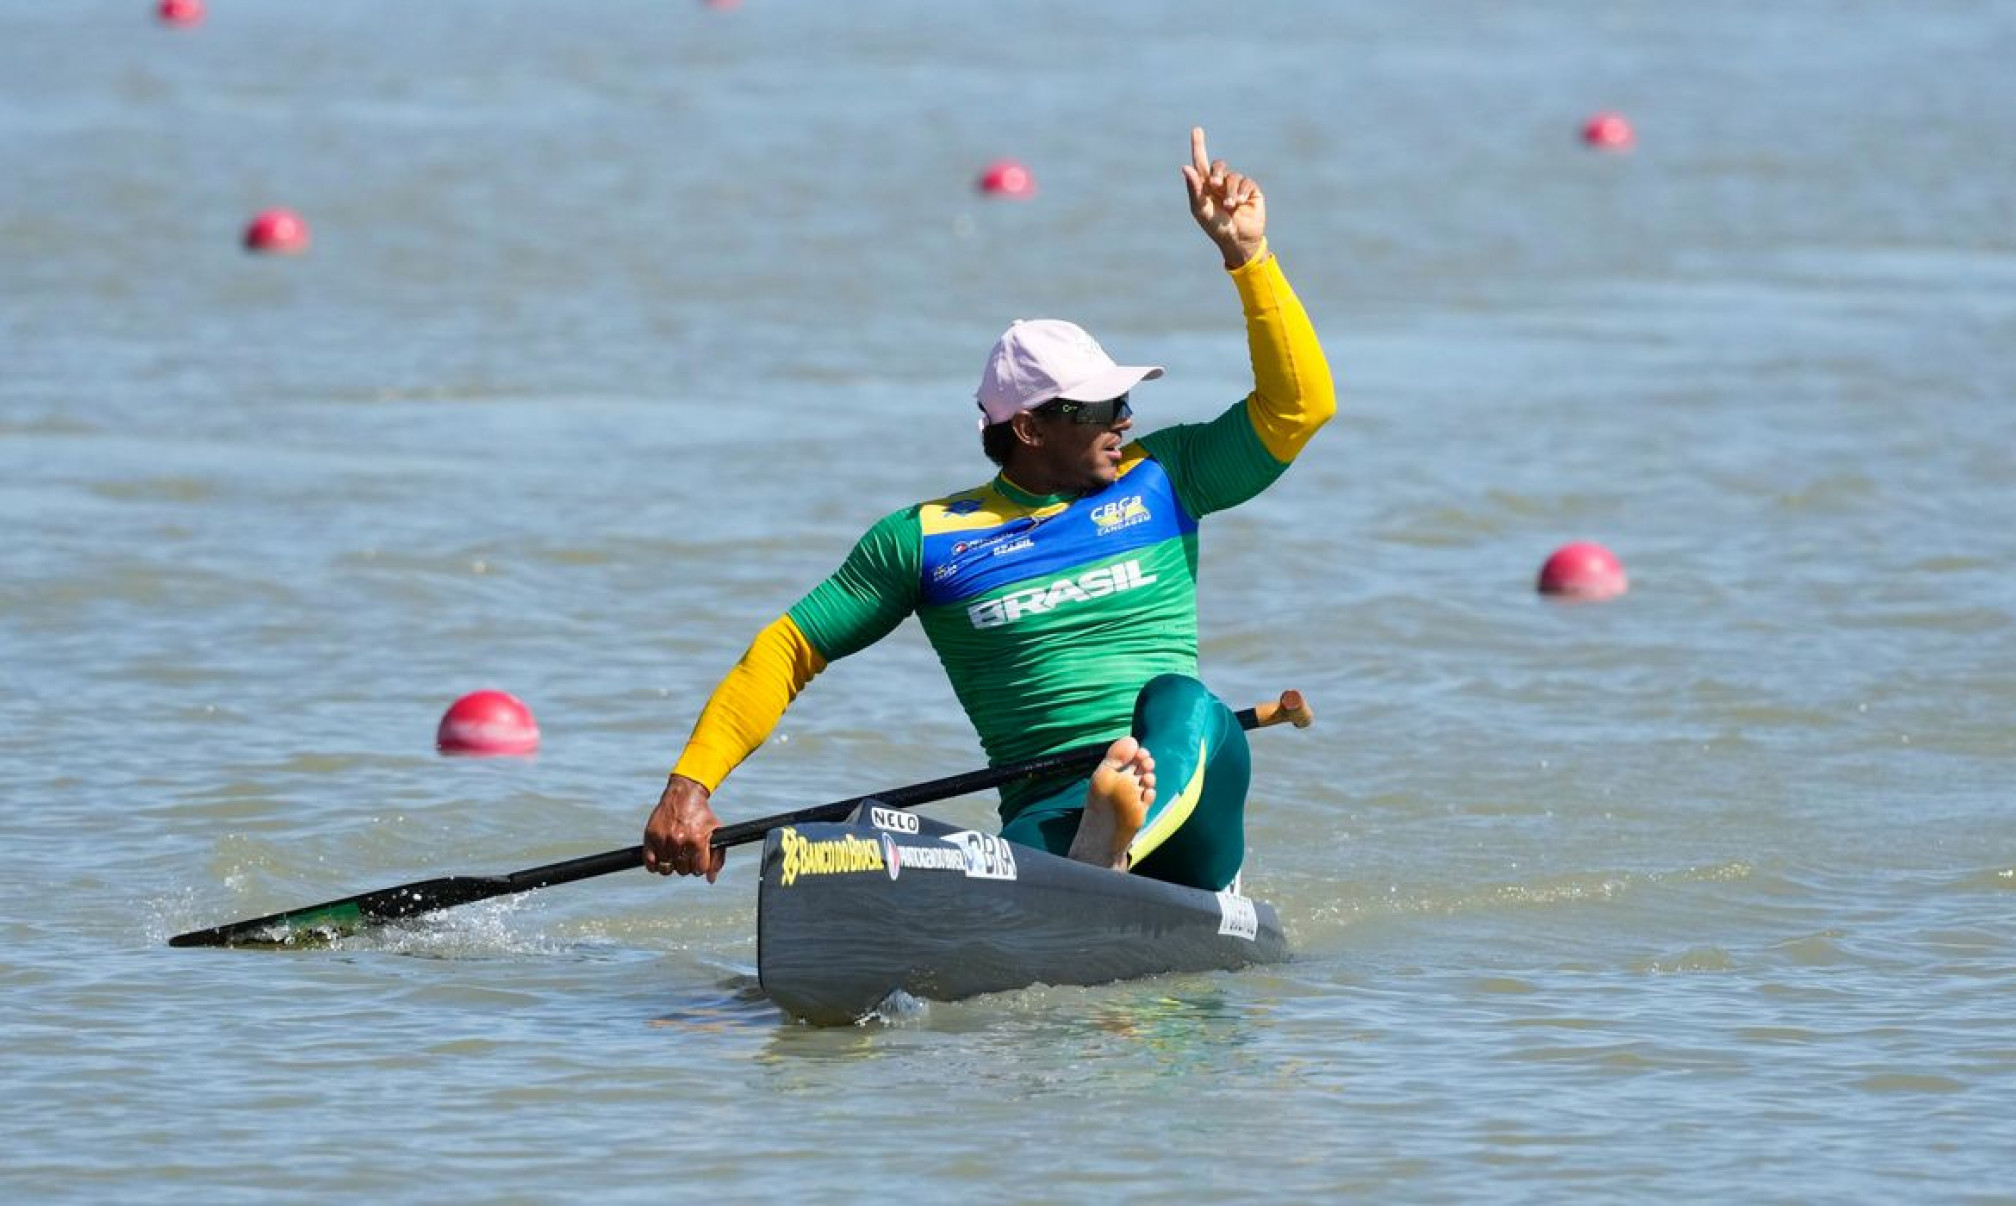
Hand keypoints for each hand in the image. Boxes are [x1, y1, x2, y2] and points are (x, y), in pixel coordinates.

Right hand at [643, 774, 726, 881]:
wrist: (684, 795)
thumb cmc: (702, 816)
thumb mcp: (716, 833)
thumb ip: (717, 857)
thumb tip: (711, 880)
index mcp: (697, 840)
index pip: (699, 870)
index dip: (699, 866)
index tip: (698, 860)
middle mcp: (679, 840)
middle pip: (683, 870)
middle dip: (686, 865)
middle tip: (686, 854)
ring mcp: (663, 838)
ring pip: (666, 869)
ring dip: (671, 865)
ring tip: (675, 856)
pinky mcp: (650, 836)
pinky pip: (650, 863)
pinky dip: (654, 865)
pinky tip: (661, 858)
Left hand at [1181, 126, 1266, 268]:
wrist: (1237, 241)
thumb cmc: (1216, 228)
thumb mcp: (1201, 209)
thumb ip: (1194, 189)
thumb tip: (1185, 167)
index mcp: (1205, 187)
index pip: (1200, 163)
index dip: (1199, 146)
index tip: (1196, 130)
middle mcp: (1221, 184)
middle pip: (1218, 166)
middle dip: (1216, 172)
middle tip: (1214, 183)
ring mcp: (1237, 187)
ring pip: (1233, 177)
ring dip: (1230, 191)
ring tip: (1230, 206)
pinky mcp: (1252, 191)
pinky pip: (1247, 182)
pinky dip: (1242, 192)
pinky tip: (1241, 203)